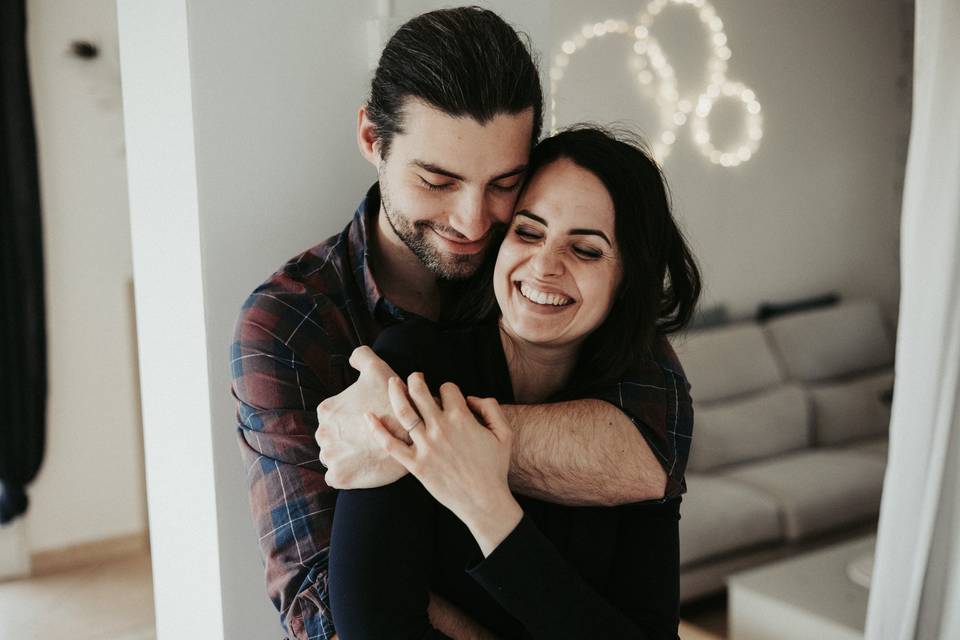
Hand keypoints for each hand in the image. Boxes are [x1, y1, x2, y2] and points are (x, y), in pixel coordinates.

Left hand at [314, 346, 408, 488]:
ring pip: (334, 457)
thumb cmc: (392, 402)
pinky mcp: (338, 477)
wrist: (409, 437)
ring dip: (346, 457)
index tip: (369, 420)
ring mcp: (330, 457)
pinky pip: (335, 477)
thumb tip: (353, 358)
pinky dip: (345, 474)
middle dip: (347, 438)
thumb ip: (361, 357)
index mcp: (327, 410)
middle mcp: (323, 433)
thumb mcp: (378, 369)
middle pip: (332, 437)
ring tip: (368, 454)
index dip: (353, 418)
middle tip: (370, 439)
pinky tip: (361, 468)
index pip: (333, 416)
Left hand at [368, 373, 522, 555]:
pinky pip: (391, 444)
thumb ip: (491, 407)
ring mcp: (425, 447)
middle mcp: (440, 428)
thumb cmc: (495, 468)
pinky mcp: (415, 465)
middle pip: (420, 392)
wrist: (484, 501)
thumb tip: (470, 398)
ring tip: (393, 383)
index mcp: (462, 418)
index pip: (448, 389)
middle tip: (413, 377)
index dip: (448, 388)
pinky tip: (368, 416)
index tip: (448, 396)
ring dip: (396, 392)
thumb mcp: (504, 433)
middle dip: (415, 379)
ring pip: (404, 412)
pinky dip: (377, 429)